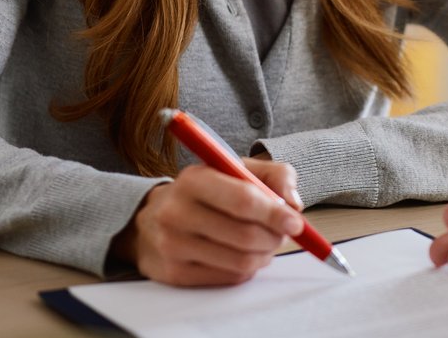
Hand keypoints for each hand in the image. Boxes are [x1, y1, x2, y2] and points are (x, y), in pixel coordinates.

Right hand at [115, 156, 305, 285]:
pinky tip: (245, 255)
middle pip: (245, 235)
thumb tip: (294, 204)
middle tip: (283, 233)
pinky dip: (247, 269)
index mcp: (194, 179)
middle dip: (274, 237)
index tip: (296, 222)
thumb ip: (274, 176)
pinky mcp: (174, 274)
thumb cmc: (203, 192)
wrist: (151, 219)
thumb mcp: (236, 169)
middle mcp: (178, 212)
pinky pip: (228, 277)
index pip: (243, 200)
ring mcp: (173, 245)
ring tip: (266, 244)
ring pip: (241, 260)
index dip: (275, 213)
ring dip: (265, 255)